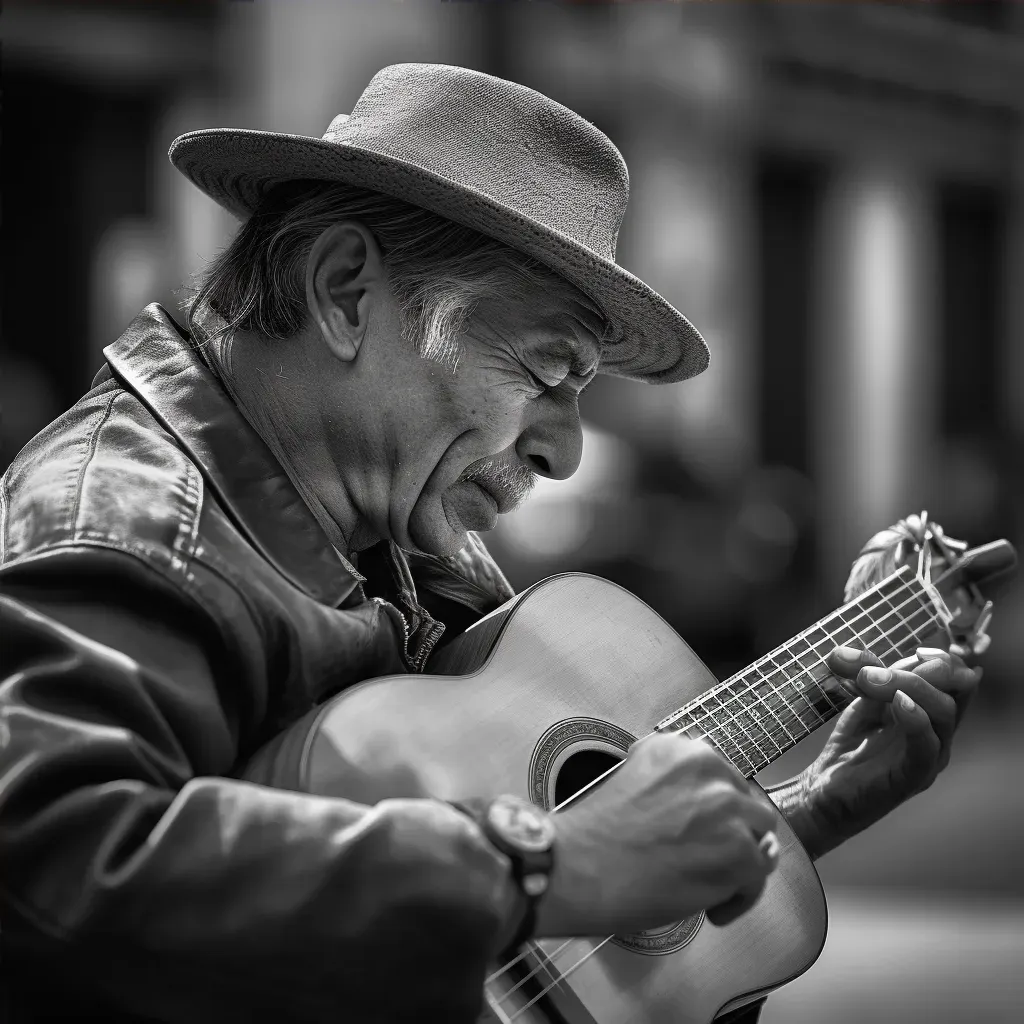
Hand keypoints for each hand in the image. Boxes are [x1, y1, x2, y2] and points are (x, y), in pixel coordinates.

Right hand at [536, 732, 779, 937]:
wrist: (576, 866)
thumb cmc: (594, 836)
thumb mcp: (631, 781)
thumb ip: (671, 784)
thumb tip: (704, 817)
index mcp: (680, 748)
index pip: (721, 779)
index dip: (712, 811)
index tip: (698, 832)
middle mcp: (708, 767)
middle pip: (746, 806)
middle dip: (732, 835)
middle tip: (705, 861)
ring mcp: (727, 807)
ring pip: (757, 841)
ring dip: (738, 866)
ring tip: (709, 887)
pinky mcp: (738, 850)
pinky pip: (757, 879)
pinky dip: (737, 900)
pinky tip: (710, 908)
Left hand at [793, 644, 982, 854]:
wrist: (824, 791)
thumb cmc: (851, 747)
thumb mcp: (865, 701)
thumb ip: (882, 676)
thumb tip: (909, 652)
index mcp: (930, 715)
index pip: (956, 682)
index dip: (944, 661)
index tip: (918, 650)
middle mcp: (937, 735)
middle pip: (950, 692)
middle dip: (913, 670)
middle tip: (868, 670)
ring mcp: (929, 757)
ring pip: (942, 713)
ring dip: (906, 685)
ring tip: (867, 679)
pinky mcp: (913, 778)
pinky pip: (927, 747)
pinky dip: (916, 719)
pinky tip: (899, 703)